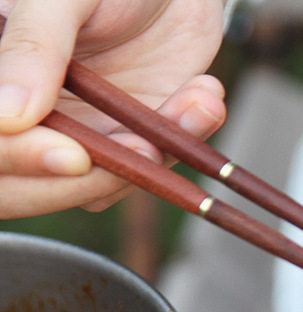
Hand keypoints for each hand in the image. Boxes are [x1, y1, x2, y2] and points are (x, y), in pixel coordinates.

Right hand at [0, 0, 226, 216]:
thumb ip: (34, 49)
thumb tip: (7, 118)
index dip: (22, 159)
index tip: (74, 154)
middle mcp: (26, 116)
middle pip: (29, 190)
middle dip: (91, 180)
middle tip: (143, 146)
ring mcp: (77, 134)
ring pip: (94, 189)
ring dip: (150, 157)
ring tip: (194, 100)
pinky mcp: (128, 142)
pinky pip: (147, 171)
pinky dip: (182, 140)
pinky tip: (203, 96)